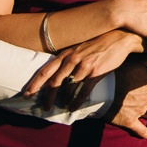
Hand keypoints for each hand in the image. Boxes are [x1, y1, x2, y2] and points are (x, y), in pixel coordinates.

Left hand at [24, 29, 141, 102]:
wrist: (120, 38)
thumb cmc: (98, 43)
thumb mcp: (79, 48)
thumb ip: (67, 59)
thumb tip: (56, 75)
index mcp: (66, 54)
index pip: (45, 70)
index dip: (34, 84)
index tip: (26, 94)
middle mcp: (72, 60)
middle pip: (54, 82)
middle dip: (46, 97)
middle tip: (44, 108)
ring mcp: (84, 66)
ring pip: (68, 88)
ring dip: (64, 100)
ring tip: (63, 107)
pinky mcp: (96, 72)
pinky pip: (83, 92)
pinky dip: (76, 102)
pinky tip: (73, 107)